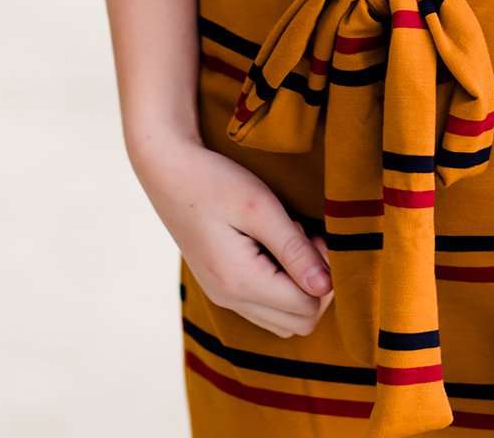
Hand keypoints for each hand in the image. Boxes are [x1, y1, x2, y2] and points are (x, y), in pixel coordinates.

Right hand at [131, 131, 333, 338]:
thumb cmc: (215, 182)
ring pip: (283, 320)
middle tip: (306, 238)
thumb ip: (294, 249)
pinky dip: (281, 286)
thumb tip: (325, 286)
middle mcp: (230, 299)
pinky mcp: (221, 286)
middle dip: (316, 285)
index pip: (307, 308)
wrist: (168, 171)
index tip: (314, 234)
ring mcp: (223, 296)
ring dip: (299, 287)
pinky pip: (265, 307)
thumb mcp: (260, 207)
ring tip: (289, 241)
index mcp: (240, 282)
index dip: (324, 275)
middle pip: (300, 322)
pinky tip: (274, 247)